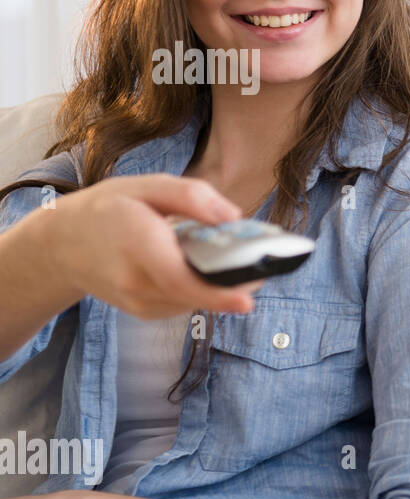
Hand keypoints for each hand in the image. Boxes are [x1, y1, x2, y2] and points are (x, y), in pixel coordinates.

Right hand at [36, 174, 266, 317]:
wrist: (61, 244)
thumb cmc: (107, 209)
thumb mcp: (147, 186)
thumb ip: (191, 196)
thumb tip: (233, 216)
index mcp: (137, 244)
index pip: (180, 278)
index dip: (217, 292)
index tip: (247, 299)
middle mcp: (135, 281)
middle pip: (196, 293)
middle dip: (233, 283)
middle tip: (260, 266)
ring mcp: (138, 302)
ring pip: (194, 299)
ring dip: (217, 284)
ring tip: (230, 260)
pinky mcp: (144, 311)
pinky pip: (184, 303)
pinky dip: (199, 289)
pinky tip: (201, 268)